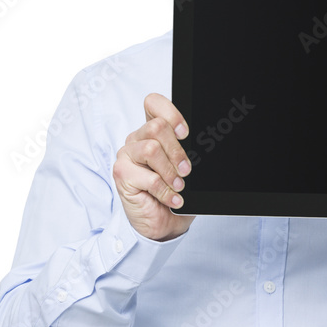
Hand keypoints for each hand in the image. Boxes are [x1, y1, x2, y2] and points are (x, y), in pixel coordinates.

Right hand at [113, 93, 195, 241]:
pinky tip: (173, 199)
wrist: (163, 222)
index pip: (153, 103)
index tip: (185, 134)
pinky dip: (166, 191)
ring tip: (179, 186)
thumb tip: (204, 142)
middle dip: (177, 151)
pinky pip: (148, 177)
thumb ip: (188, 151)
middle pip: (157, 127)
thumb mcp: (184, 168)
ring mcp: (126, 156)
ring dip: (170, 171)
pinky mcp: (122, 175)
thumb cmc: (174, 192)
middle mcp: (136, 139)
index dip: (171, 114)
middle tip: (186, 170)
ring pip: (151, 148)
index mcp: (150, 131)